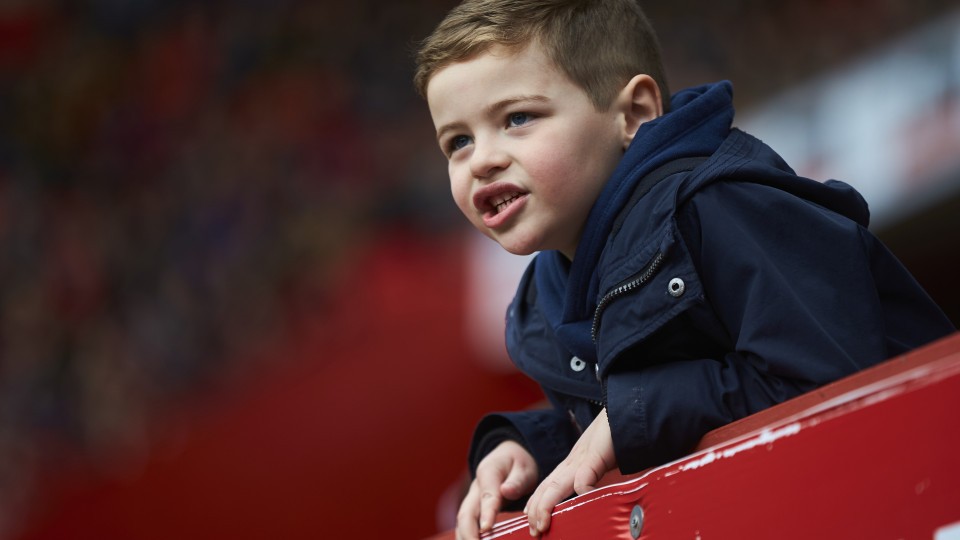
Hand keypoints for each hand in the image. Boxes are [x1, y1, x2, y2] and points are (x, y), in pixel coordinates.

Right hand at [456, 440, 537, 539]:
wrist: (508, 459)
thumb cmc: (518, 464)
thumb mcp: (524, 467)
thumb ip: (517, 480)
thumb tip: (506, 491)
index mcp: (488, 473)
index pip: (487, 496)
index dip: (486, 513)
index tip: (486, 528)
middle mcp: (475, 489)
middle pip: (465, 513)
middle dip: (468, 533)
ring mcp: (472, 500)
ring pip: (463, 521)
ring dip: (465, 537)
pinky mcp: (473, 510)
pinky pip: (467, 525)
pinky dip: (467, 536)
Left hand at [524, 408, 615, 535]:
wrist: (624, 412)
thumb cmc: (615, 438)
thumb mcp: (599, 463)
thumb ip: (592, 479)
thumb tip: (592, 497)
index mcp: (572, 465)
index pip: (548, 487)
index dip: (537, 503)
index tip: (532, 520)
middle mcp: (572, 463)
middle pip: (546, 488)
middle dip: (536, 510)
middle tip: (533, 530)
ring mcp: (582, 459)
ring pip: (556, 485)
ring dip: (545, 505)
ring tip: (541, 523)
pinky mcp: (595, 455)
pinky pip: (584, 476)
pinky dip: (582, 490)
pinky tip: (584, 499)